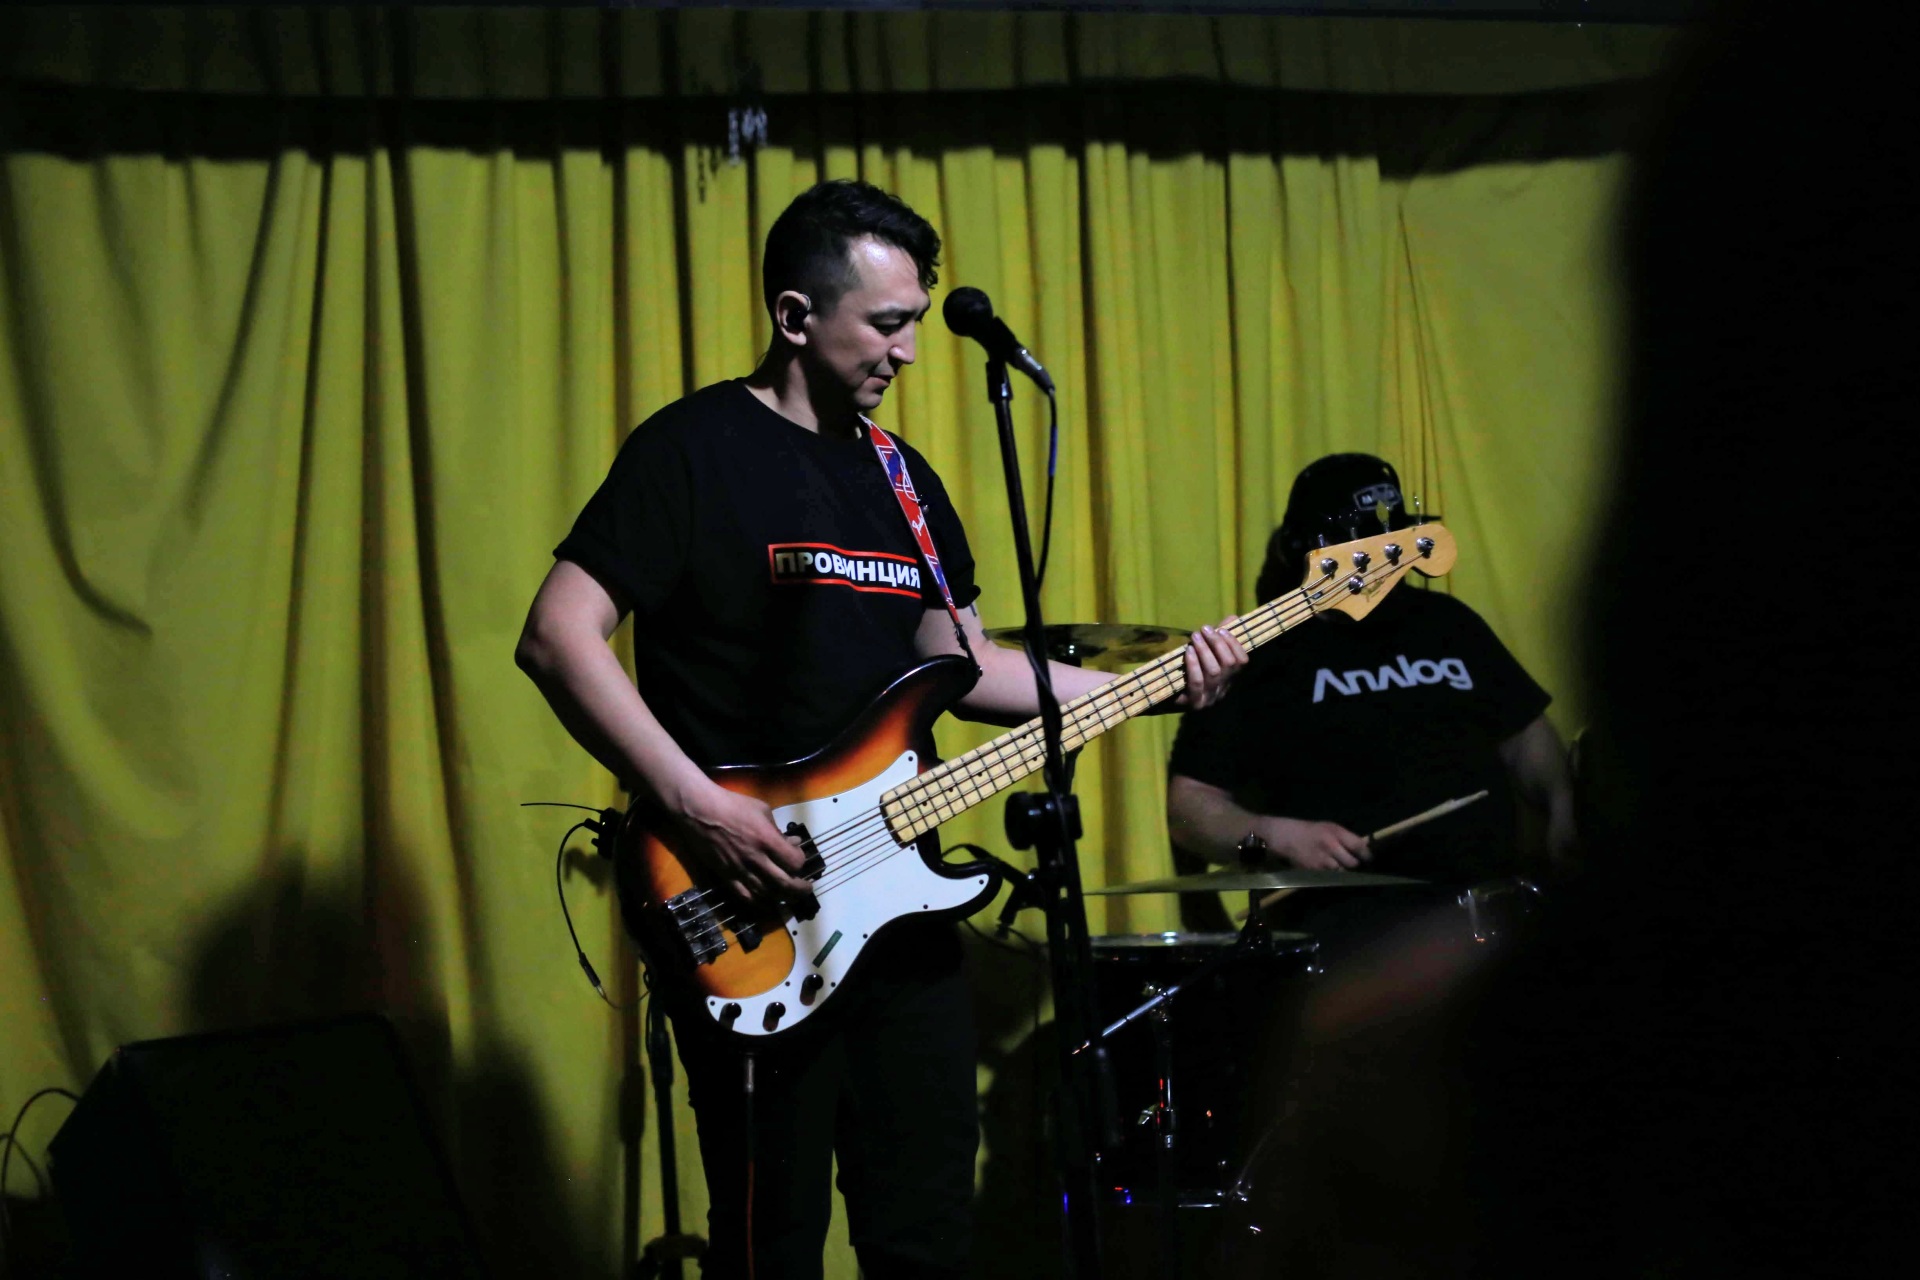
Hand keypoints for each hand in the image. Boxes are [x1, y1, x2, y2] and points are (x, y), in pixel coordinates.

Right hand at [667, 779, 815, 905]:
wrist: (700, 810)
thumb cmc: (733, 804)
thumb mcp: (762, 809)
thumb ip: (778, 830)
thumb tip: (793, 842)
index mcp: (767, 839)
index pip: (794, 862)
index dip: (801, 862)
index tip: (798, 857)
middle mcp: (755, 858)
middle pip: (785, 884)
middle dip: (800, 889)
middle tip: (806, 889)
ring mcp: (740, 870)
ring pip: (767, 895)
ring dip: (782, 899)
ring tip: (790, 897)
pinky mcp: (725, 876)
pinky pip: (745, 897)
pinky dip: (759, 903)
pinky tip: (767, 902)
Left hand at [1168, 619, 1248, 711]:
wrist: (1163, 696)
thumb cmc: (1187, 670)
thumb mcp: (1205, 652)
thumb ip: (1219, 636)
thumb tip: (1233, 618)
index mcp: (1229, 677)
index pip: (1242, 661)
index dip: (1234, 643)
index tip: (1221, 629)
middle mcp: (1223, 689)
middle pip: (1228, 664)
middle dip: (1217, 643)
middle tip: (1204, 629)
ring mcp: (1209, 698)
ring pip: (1214, 672)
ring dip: (1205, 651)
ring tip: (1195, 636)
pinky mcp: (1194, 703)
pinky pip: (1197, 682)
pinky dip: (1194, 664)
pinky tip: (1188, 651)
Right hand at [1259, 817, 1371, 870]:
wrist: (1284, 836)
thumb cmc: (1308, 830)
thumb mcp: (1328, 827)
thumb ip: (1344, 837)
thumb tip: (1362, 848)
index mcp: (1336, 832)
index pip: (1359, 846)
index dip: (1367, 855)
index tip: (1369, 859)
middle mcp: (1331, 846)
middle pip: (1352, 863)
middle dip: (1354, 865)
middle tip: (1354, 865)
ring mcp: (1322, 860)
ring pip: (1342, 872)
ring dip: (1343, 872)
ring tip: (1340, 868)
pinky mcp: (1314, 871)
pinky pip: (1330, 877)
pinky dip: (1332, 876)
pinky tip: (1329, 872)